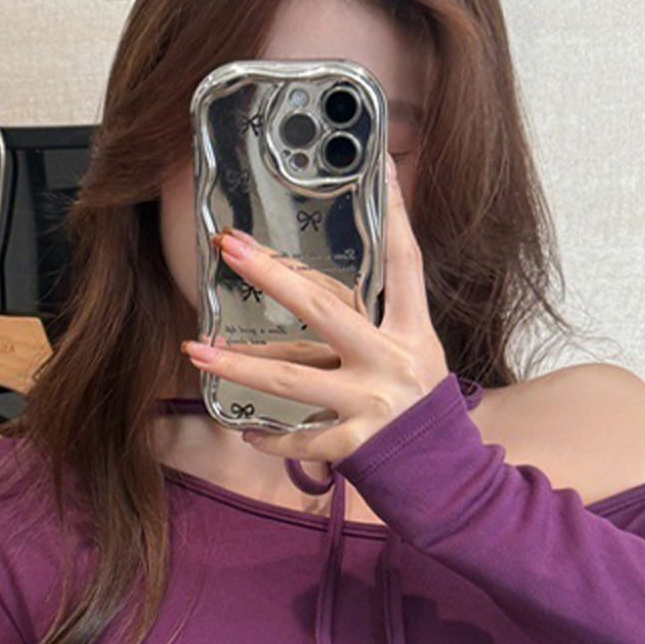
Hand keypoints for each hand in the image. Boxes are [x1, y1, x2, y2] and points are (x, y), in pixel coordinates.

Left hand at [180, 155, 451, 462]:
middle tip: (231, 248)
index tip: (380, 165)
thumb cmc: (421, 410)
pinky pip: (298, 437)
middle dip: (272, 276)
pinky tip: (245, 429)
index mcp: (413, 332)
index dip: (396, 213)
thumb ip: (379, 323)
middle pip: (323, 309)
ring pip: (290, 379)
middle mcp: (393, 361)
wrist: (450, 478)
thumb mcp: (416, 355)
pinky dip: (270, 436)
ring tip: (194, 350)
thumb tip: (321, 290)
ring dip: (237, 366)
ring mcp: (372, 403)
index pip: (405, 261)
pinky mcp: (355, 445)